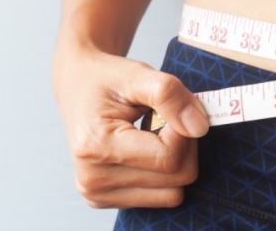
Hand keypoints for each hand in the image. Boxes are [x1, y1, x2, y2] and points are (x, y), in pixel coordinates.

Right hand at [52, 37, 208, 207]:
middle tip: (164, 118)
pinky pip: (159, 197)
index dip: (184, 131)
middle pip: (176, 179)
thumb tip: (199, 127)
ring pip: (172, 194)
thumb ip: (169, 94)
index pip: (168, 158)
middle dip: (182, 145)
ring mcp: (96, 194)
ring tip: (151, 133)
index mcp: (96, 146)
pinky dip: (161, 173)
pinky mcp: (104, 200)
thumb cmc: (105, 78)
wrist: (76, 85)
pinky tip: (142, 149)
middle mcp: (92, 180)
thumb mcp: (136, 74)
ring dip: (174, 161)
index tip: (173, 108)